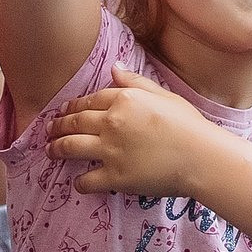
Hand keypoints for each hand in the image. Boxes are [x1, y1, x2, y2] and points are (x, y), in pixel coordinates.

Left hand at [48, 66, 222, 196]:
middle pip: (74, 122)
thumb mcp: (163, 94)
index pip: (89, 101)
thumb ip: (134, 81)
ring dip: (56, 149)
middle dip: (57, 126)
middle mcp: (112, 122)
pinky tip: (77, 182)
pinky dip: (79, 182)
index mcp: (123, 99)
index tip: (65, 111)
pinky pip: (86, 180)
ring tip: (50, 151)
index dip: (73, 106)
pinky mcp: (115, 177)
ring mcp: (110, 150)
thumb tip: (114, 68)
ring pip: (71, 148)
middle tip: (49, 131)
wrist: (202, 156)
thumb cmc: (188, 124)